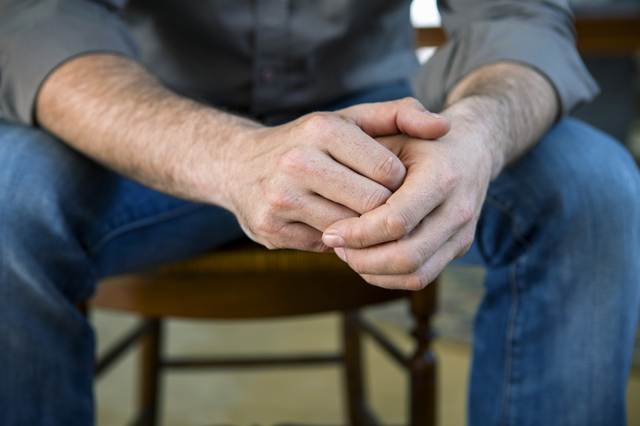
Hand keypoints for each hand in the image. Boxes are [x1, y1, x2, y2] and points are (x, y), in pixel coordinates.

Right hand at [222, 98, 450, 251]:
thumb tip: (445, 127)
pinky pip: (324, 246)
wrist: (237, 164)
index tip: (392, 184)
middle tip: (382, 207)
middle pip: (372, 205)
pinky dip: (334, 240)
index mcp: (322, 129)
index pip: (390, 172)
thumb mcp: (349, 120)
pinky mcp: (270, 229)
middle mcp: (299, 162)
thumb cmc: (308, 142)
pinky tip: (329, 224)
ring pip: (350, 230)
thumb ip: (399, 114)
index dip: (399, 184)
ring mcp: (281, 199)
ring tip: (357, 214)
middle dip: (383, 210)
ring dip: (360, 227)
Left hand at [322, 113, 492, 289]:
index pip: (396, 222)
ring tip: (347, 253)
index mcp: (442, 177)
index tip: (330, 231)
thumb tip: (334, 200)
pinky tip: (365, 258)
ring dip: (374, 271)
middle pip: (406, 256)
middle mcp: (457, 210)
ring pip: (414, 275)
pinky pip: (421, 277)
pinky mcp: (460, 248)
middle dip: (363, 259)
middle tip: (335, 245)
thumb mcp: (394, 134)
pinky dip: (388, 276)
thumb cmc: (421, 140)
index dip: (358, 233)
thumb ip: (366, 162)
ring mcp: (462, 234)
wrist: (473, 148)